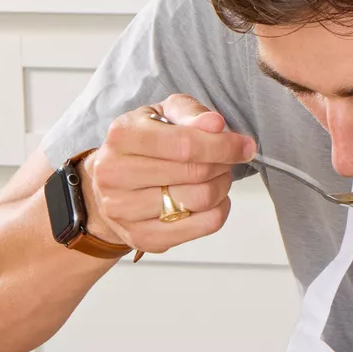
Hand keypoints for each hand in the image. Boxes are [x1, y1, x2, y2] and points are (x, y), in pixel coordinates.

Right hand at [80, 95, 256, 253]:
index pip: (185, 145)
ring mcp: (125, 211)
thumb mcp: (162, 115)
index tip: (244, 145)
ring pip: (201, 200)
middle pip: (196, 173)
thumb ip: (190, 113)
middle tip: (227, 160)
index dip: (223, 145)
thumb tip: (215, 124)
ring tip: (216, 177)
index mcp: (122, 137)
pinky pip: (203, 226)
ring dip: (221, 187)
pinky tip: (211, 200)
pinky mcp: (143, 237)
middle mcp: (116, 175)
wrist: (108, 185)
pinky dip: (218, 210)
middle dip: (223, 164)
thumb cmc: (142, 146)